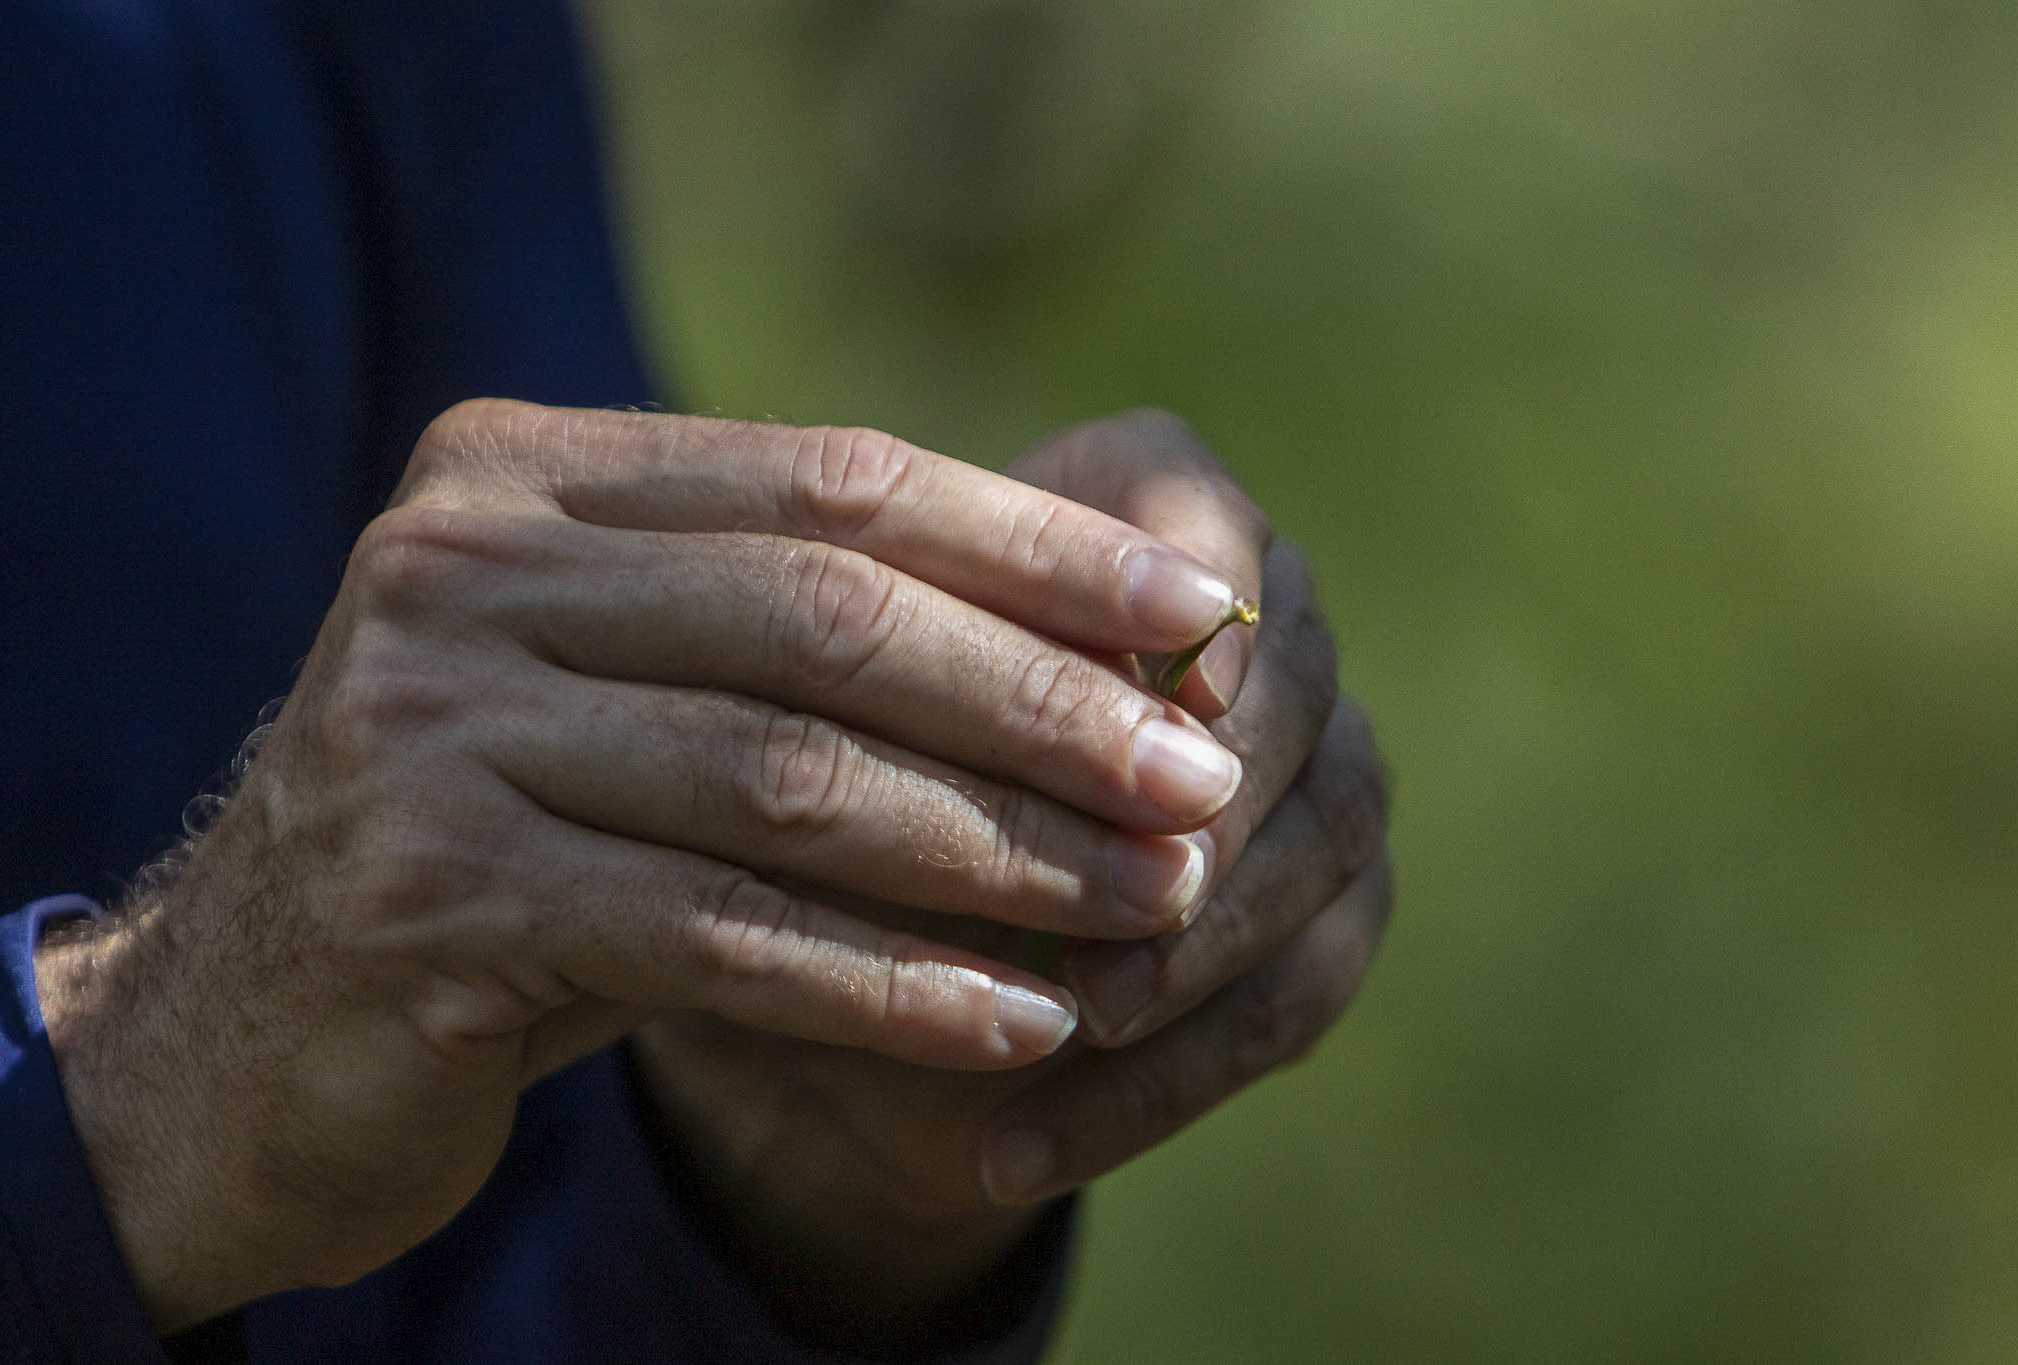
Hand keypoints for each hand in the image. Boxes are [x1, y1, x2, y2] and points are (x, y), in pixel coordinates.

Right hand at [31, 400, 1255, 1331]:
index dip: (1035, 546)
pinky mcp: (427, 900)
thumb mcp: (634, 703)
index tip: (1202, 611)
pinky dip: (888, 986)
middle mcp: (455, 570)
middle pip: (828, 620)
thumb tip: (1109, 653)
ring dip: (999, 853)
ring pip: (787, 783)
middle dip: (1044, 706)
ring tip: (1152, 905)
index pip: (832, 481)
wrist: (245, 1026)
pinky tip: (1020, 1025)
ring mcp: (424, 730)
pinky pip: (719, 939)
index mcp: (517, 477)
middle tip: (1205, 783)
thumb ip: (795, 640)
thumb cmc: (504, 842)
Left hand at [630, 411, 1391, 1351]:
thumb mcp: (812, 732)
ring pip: (1325, 843)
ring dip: (1198, 947)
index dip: (1196, 617)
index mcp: (1146, 513)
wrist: (843, 943)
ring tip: (1078, 1020)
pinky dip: (1162, 1081)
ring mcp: (1320, 767)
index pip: (1206, 536)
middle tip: (1118, 889)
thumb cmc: (813, 779)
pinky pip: (1298, 994)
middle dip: (1205, 806)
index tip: (1169, 698)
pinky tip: (1020, 1147)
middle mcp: (1266, 623)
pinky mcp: (1328, 911)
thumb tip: (949, 744)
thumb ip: (891, 706)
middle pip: (1296, 695)